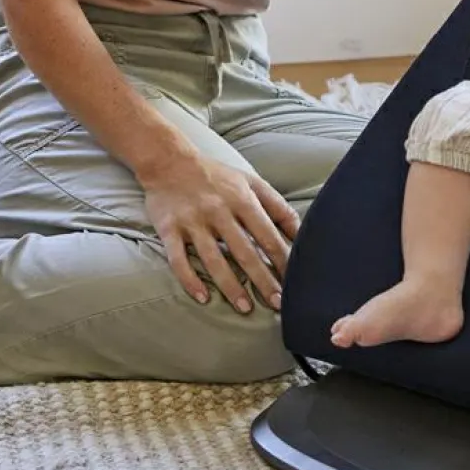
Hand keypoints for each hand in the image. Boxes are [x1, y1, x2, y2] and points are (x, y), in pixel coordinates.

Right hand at [140, 145, 299, 312]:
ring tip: (245, 308)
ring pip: (214, 259)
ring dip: (231, 286)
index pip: (268, 234)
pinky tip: (203, 297)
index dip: (282, 259)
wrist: (169, 161)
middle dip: (263, 279)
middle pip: (245, 251)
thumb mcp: (251, 181)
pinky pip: (178, 259)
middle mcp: (219, 211)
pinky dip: (190, 280)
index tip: (294, 280)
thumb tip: (300, 231)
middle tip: (277, 303)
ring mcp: (193, 221)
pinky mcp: (169, 229)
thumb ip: (276, 206)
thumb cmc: (217, 175)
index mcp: (242, 199)